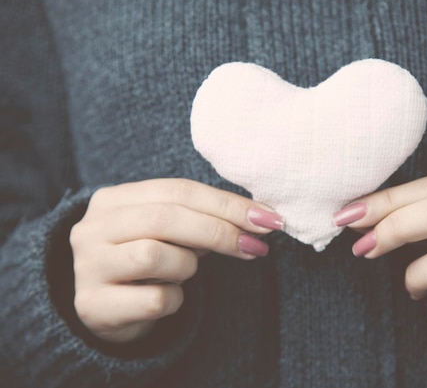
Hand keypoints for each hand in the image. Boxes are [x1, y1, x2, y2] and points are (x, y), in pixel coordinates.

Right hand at [70, 178, 282, 342]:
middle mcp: (92, 228)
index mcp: (113, 199)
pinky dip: (175, 300)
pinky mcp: (92, 306)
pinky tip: (168, 297)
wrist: (104, 307)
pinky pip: (154, 300)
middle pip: (165, 218)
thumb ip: (202, 217)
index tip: (268, 218)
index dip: (227, 203)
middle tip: (255, 246)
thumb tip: (260, 219)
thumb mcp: (169, 231)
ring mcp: (88, 267)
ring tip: (183, 271)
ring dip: (187, 266)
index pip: (178, 190)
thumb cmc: (146, 260)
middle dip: (220, 231)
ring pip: (155, 256)